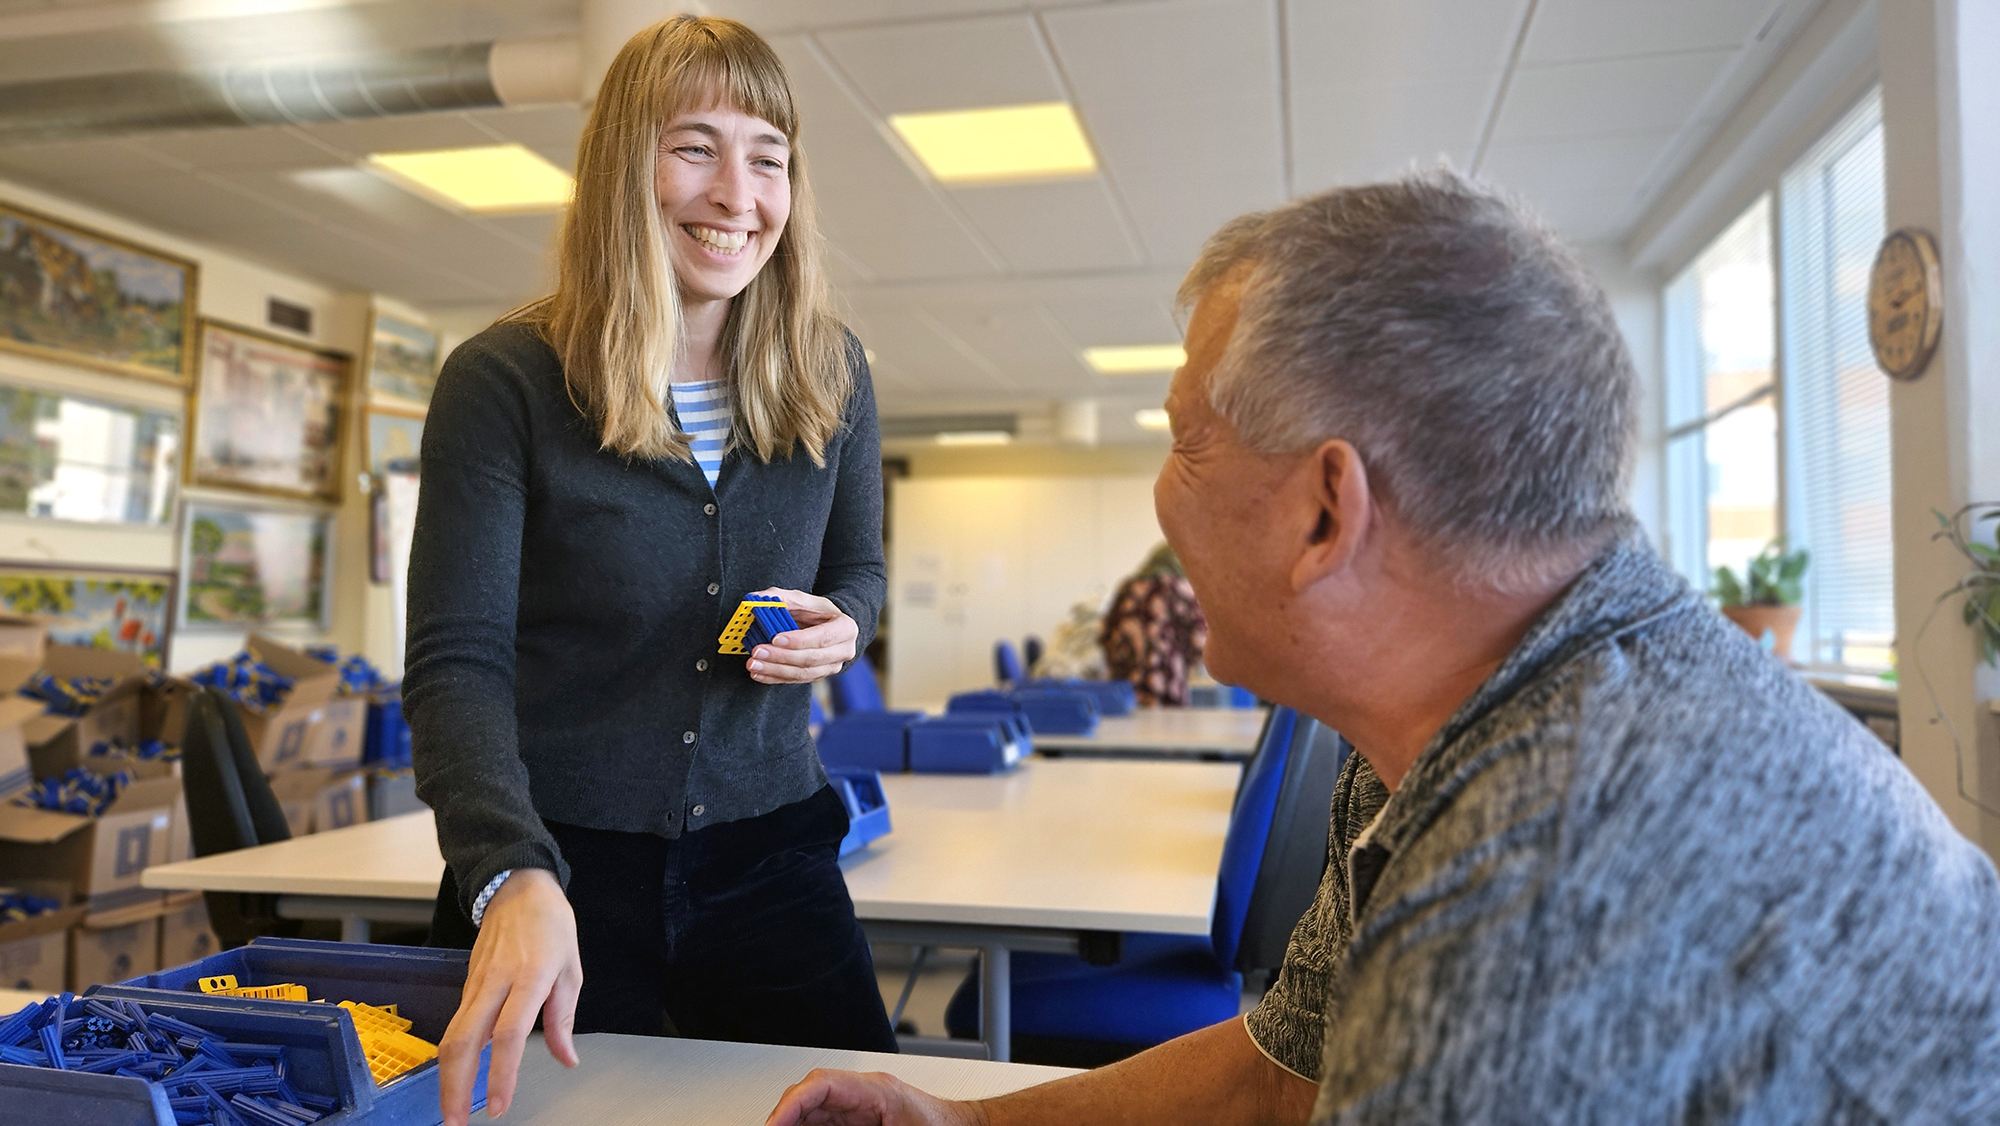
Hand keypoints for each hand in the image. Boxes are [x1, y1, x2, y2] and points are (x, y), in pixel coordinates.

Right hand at [438, 868, 582, 1124]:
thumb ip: (563, 1018)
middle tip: (454, 1121)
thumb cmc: (551, 925)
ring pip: (452, 1034)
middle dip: (453, 1086)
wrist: (517, 887)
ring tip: (450, 1109)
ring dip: (447, 1075)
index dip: (501, 1074)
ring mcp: (476, 982)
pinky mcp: (466, 983)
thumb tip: (566, 1059)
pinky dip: (453, 1054)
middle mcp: (496, 982)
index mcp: (530, 977)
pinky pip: (457, 1022)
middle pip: (464, 1040)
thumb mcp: (570, 969)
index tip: (497, 1106)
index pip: (509, 1034)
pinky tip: (456, 1076)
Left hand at [746, 588, 858, 684]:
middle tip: (757, 651)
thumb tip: (756, 599)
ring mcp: (832, 667)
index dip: (798, 640)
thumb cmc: (815, 610)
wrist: (827, 626)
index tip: (775, 638)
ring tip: (753, 664)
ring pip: (803, 673)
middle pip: (811, 658)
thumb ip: (781, 598)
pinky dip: (775, 678)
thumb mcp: (802, 599)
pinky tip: (758, 674)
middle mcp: (844, 651)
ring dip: (775, 670)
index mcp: (845, 627)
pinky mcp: (819, 676)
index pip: (823, 637)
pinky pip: (796, 681)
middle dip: (781, 657)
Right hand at [764, 1069, 984, 1125]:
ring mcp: (861, 1106)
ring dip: (792, 1122)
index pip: (821, 1085)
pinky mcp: (860, 1119)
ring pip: (813, 1109)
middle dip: (783, 1116)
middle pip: (810, 1096)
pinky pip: (824, 1120)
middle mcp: (865, 1093)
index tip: (773, 1124)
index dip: (791, 1104)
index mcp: (877, 1090)